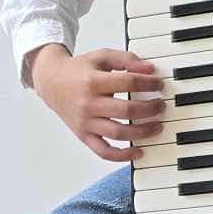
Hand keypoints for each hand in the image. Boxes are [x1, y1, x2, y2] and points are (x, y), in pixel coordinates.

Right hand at [30, 45, 164, 161]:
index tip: (159, 84)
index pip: (129, 83)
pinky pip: (103, 152)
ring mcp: (86, 122)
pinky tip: (139, 152)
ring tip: (157, 127)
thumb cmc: (79, 70)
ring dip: (142, 133)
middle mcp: (89, 104)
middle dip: (150, 109)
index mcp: (94, 81)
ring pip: (118, 133)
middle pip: (126, 111)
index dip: (149, 83)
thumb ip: (126, 59)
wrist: (51, 83)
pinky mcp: (83, 136)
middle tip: (161, 106)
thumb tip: (149, 69)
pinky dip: (122, 156)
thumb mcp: (101, 57)